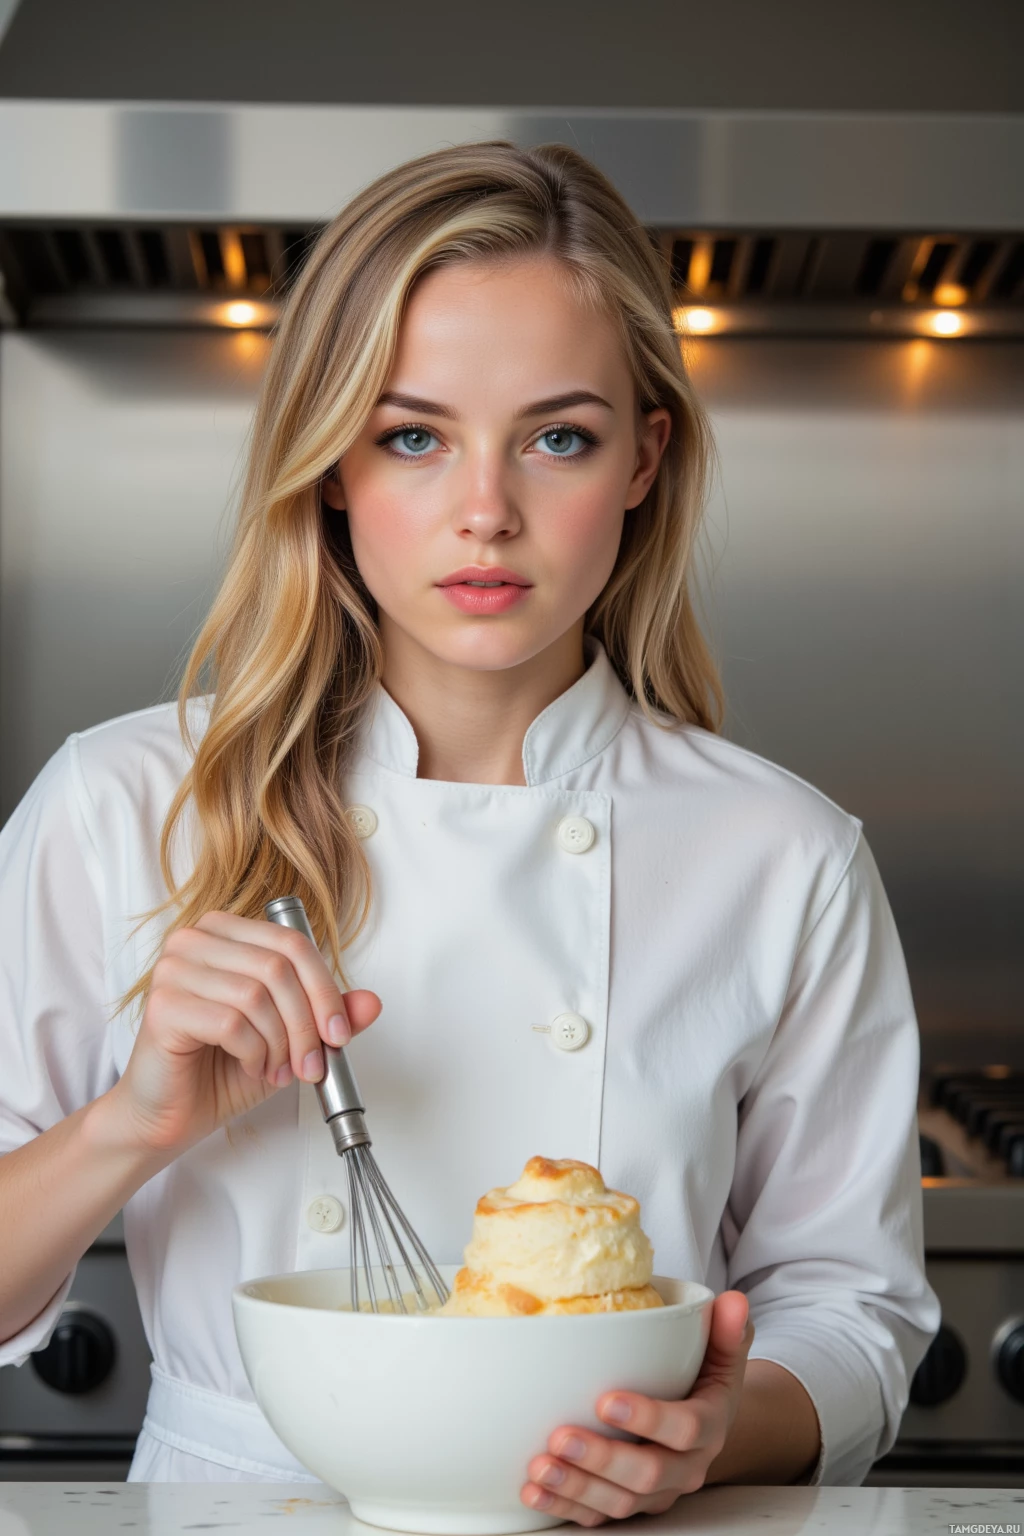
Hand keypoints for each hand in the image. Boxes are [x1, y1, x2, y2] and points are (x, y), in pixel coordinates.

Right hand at [109, 911, 380, 1153]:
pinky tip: (251, 1068)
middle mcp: (195, 940)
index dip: (325, 989)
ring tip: (276, 1070)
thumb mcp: (290, 1038)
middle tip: (311, 1065)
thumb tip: (372, 1002)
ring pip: (257, 995)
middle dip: (306, 1024)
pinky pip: (231, 1023)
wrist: (170, 1114)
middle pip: (278, 967)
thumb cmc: (222, 1070)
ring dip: (280, 1043)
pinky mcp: (162, 1005)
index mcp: (226, 933)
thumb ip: (329, 1015)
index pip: (292, 943)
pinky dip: (254, 1053)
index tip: (339, 1034)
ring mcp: (174, 969)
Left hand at [521, 1291, 753, 1525]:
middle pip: (647, 1475)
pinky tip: (533, 1493)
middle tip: (561, 1436)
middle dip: (601, 1459)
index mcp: (708, 1428)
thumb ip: (727, 1331)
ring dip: (576, 1487)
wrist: (703, 1428)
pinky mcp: (628, 1505)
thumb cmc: (705, 1384)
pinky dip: (564, 1508)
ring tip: (539, 1467)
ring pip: (619, 1503)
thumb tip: (733, 1302)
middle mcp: (684, 1469)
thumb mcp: (723, 1356)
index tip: (606, 1400)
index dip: (648, 1418)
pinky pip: (597, 1516)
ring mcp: (655, 1493)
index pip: (684, 1429)